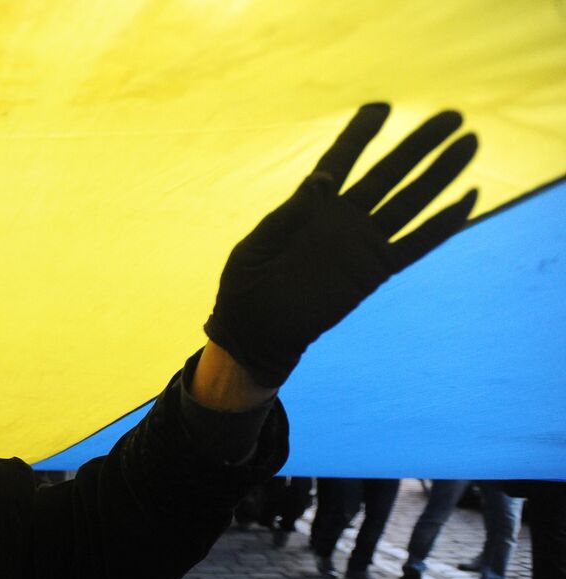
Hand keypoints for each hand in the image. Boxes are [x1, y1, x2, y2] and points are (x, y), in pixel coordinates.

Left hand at [204, 104, 477, 388]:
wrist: (254, 334)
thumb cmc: (245, 288)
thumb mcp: (257, 246)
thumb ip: (289, 214)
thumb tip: (321, 179)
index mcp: (309, 206)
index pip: (341, 158)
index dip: (361, 133)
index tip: (382, 107)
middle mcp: (342, 219)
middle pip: (388, 172)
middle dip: (419, 144)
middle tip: (452, 116)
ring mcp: (361, 244)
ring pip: (410, 201)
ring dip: (440, 174)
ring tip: (470, 143)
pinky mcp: (373, 272)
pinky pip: (415, 246)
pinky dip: (442, 226)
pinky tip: (469, 200)